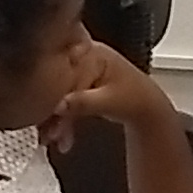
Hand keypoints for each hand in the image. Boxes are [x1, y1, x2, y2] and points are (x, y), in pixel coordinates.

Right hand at [45, 39, 180, 135]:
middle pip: (57, 83)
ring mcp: (81, 71)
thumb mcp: (109, 101)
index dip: (50, 92)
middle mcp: (83, 58)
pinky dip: (63, 120)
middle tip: (48, 133)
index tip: (45, 113)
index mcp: (92, 53)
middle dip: (51, 111)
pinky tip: (63, 138)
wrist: (147, 109)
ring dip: (56, 120)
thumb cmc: (136, 98)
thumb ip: (83, 102)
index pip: (62, 70)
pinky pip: (65, 102)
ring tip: (55, 139)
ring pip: (59, 95)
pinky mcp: (80, 86)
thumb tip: (58, 105)